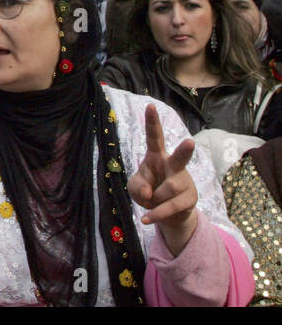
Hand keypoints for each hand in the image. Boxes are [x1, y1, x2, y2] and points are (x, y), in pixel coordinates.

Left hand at [128, 104, 198, 253]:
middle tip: (189, 143)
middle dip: (185, 151)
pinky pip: (170, 207)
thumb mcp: (135, 187)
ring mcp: (184, 182)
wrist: (166, 213)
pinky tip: (146, 219)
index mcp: (157, 156)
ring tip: (152, 201)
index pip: (154, 137)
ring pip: (168, 190)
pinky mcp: (189, 199)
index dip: (152, 122)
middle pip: (180, 157)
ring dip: (153, 200)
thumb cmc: (148, 191)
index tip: (150, 106)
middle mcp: (174, 166)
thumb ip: (137, 186)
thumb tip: (149, 192)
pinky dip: (155, 214)